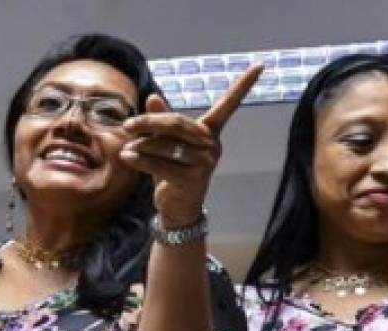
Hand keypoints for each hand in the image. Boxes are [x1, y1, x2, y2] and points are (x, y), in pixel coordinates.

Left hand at [119, 64, 262, 226]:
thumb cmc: (173, 172)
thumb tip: (152, 97)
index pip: (228, 105)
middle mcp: (212, 145)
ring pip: (166, 145)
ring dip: (142, 146)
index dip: (244, 85)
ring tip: (126, 148)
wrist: (178, 209)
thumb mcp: (167, 144)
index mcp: (210, 132)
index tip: (261, 65)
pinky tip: (126, 157)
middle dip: (149, 122)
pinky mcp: (192, 179)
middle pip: (177, 123)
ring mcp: (204, 162)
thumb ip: (161, 122)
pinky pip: (161, 164)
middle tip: (128, 125)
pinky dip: (141, 160)